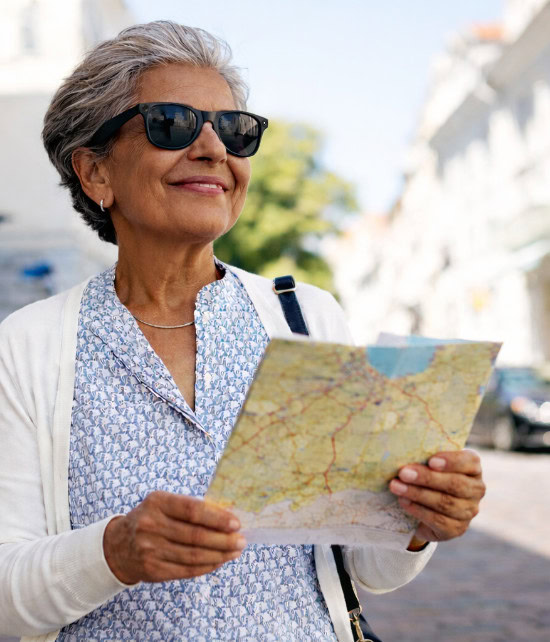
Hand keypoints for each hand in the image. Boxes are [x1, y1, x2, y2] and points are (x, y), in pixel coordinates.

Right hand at [103, 491, 245, 583]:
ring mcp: (150, 550)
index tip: (236, 523)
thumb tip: (227, 518)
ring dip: (219, 555)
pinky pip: (186, 570)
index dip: (217, 518)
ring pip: (193, 556)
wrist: (119, 545)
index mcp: (157, 502)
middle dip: (223, 540)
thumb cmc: (152, 519)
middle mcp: (151, 525)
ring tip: (235, 551)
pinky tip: (219, 561)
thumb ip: (191, 509)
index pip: (192, 510)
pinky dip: (207, 566)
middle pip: (195, 536)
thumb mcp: (165, 505)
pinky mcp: (152, 570)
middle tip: (241, 541)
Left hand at [388, 449, 484, 547]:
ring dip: (417, 494)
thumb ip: (424, 456)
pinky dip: (418, 510)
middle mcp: (476, 489)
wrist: (425, 507)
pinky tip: (404, 501)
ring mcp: (468, 511)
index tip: (431, 461)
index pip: (470, 461)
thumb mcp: (428, 462)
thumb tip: (403, 451)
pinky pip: (438, 520)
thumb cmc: (427, 475)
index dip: (452, 461)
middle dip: (427, 478)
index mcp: (472, 467)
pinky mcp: (456, 529)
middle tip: (403, 473)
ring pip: (445, 503)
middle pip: (455, 484)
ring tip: (396, 487)